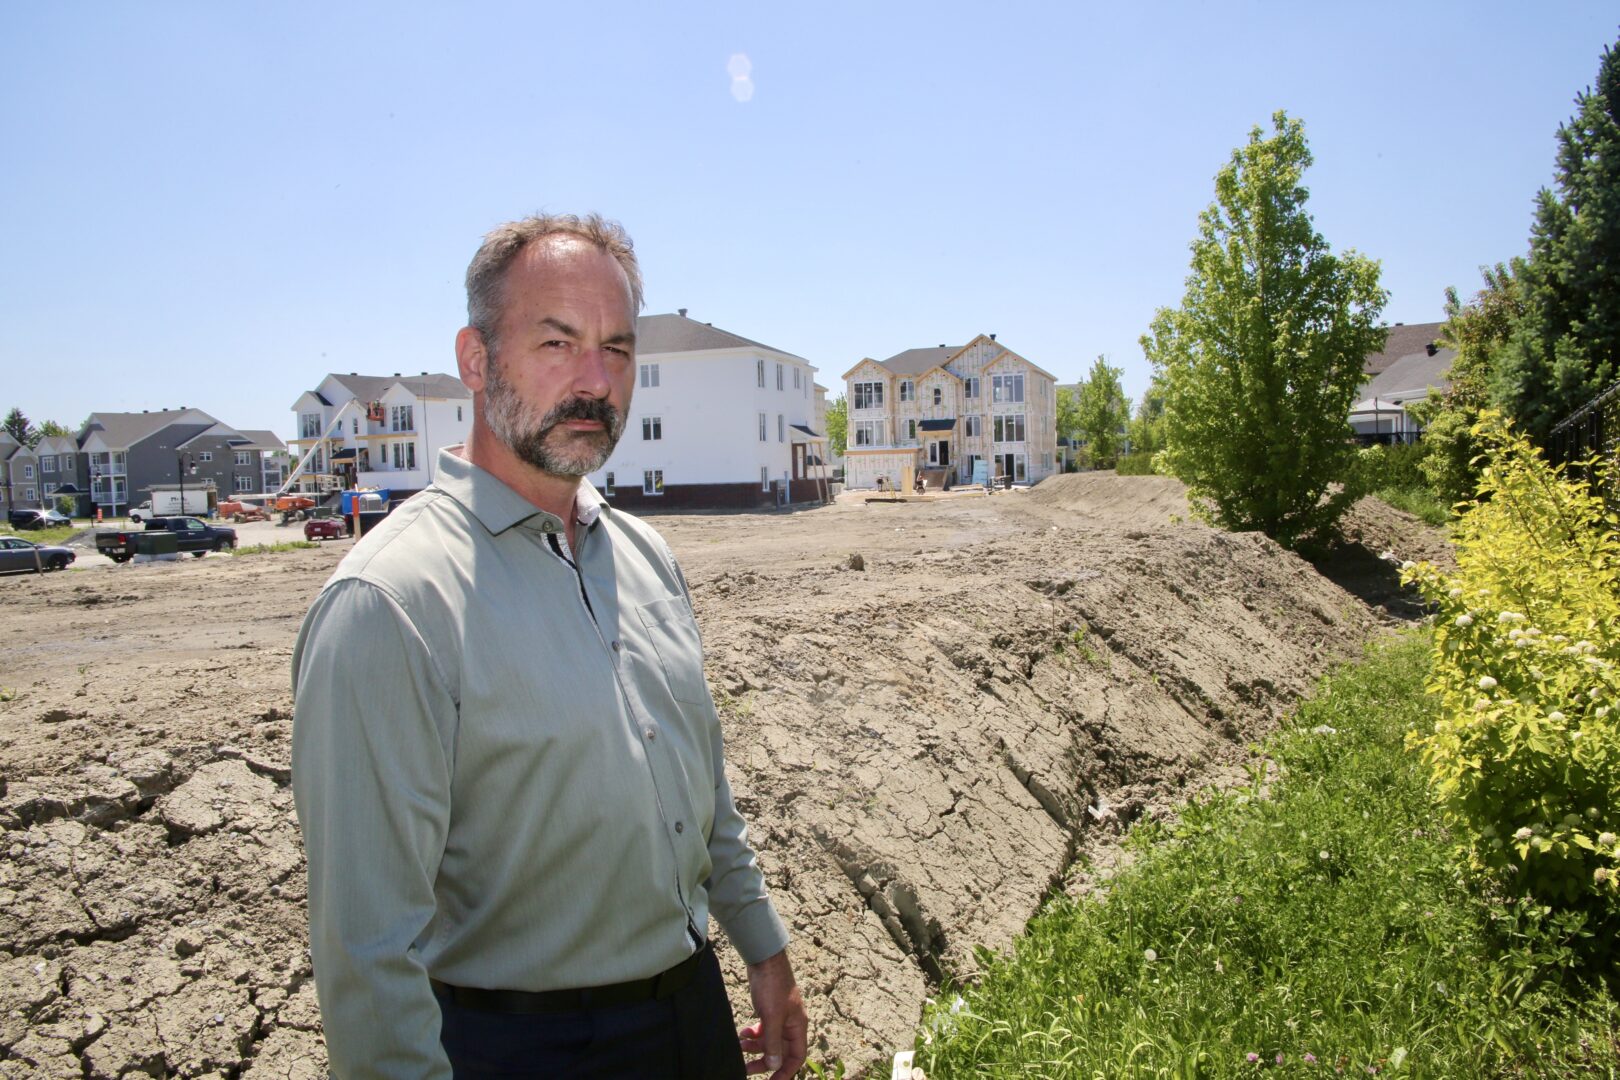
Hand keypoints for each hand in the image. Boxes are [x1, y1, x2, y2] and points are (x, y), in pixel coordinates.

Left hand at [738, 948, 806, 1079]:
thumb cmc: (773, 986)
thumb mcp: (772, 1017)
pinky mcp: (768, 1010)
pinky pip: (762, 1030)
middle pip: (781, 1052)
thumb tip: (775, 1065)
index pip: (796, 1057)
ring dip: (755, 1047)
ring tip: (740, 1047)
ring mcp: (779, 1017)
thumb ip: (773, 1042)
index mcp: (797, 1027)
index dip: (785, 1072)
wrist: (764, 960)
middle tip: (746, 1070)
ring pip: (769, 1041)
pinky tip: (742, 1033)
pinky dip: (752, 1034)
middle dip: (764, 1061)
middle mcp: (791, 1024)